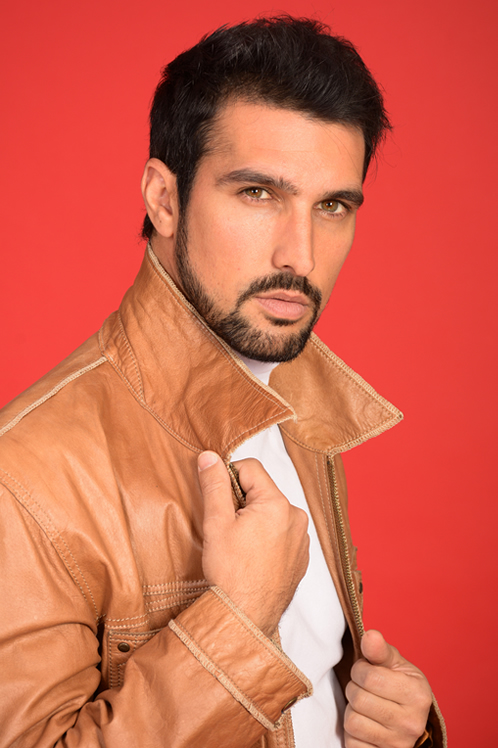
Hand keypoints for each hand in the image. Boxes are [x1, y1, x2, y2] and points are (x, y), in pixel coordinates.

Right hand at [198, 451, 308, 636]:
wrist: (246, 617)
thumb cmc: (231, 574)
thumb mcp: (216, 523)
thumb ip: (214, 484)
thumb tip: (209, 457)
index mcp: (277, 504)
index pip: (250, 468)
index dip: (228, 479)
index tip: (218, 501)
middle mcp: (296, 517)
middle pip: (262, 491)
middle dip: (242, 502)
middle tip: (227, 528)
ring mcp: (301, 538)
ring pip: (271, 512)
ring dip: (254, 520)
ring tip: (239, 546)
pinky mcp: (301, 556)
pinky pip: (281, 533)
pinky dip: (266, 538)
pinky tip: (252, 557)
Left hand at [344, 629, 431, 747]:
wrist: (407, 718)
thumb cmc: (397, 684)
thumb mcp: (394, 663)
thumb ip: (380, 650)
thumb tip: (370, 635)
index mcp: (417, 694)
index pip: (370, 676)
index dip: (359, 669)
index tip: (365, 671)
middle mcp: (412, 723)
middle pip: (358, 699)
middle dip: (354, 689)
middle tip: (364, 689)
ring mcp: (398, 744)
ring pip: (352, 722)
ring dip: (352, 711)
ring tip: (365, 707)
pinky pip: (352, 743)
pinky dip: (352, 733)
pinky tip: (365, 725)